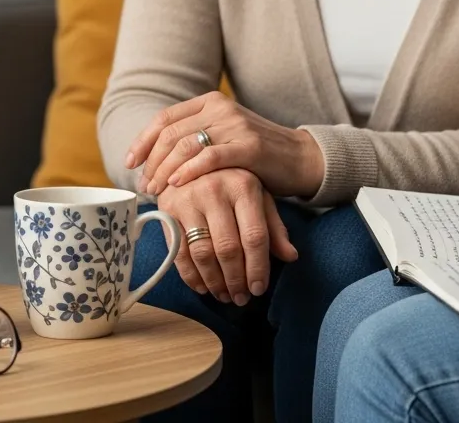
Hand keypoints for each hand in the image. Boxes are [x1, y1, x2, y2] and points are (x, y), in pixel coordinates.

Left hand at [126, 92, 324, 196]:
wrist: (301, 159)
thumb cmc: (256, 156)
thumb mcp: (222, 139)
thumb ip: (193, 141)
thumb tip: (151, 160)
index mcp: (210, 102)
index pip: (164, 118)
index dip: (143, 141)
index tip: (130, 164)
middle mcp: (220, 108)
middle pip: (170, 133)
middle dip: (151, 161)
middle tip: (143, 185)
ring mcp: (235, 125)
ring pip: (186, 145)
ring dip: (164, 170)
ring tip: (156, 190)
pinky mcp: (249, 146)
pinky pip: (210, 157)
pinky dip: (189, 171)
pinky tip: (177, 184)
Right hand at [157, 168, 297, 304]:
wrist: (188, 160)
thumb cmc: (230, 183)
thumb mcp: (258, 196)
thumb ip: (274, 226)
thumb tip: (291, 256)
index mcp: (243, 185)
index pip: (254, 236)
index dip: (258, 267)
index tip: (259, 289)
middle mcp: (215, 190)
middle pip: (228, 248)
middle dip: (236, 280)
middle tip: (241, 298)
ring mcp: (188, 200)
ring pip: (203, 253)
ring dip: (215, 282)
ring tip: (224, 295)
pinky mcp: (167, 210)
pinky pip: (179, 252)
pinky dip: (191, 276)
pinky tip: (203, 287)